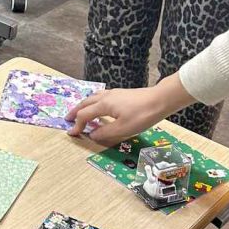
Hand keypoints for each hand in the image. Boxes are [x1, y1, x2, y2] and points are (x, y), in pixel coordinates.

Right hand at [65, 75, 195, 146]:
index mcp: (104, 105)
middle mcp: (106, 97)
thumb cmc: (142, 115)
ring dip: (84, 105)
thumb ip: (105, 132)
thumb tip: (91, 134)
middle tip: (68, 119)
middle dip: (75, 111)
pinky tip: (99, 107)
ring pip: (93, 98)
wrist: (161, 100)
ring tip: (80, 112)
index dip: (77, 125)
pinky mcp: (121, 94)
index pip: (85, 115)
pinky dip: (93, 102)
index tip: (72, 133)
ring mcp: (114, 93)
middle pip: (85, 103)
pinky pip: (100, 97)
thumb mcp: (123, 129)